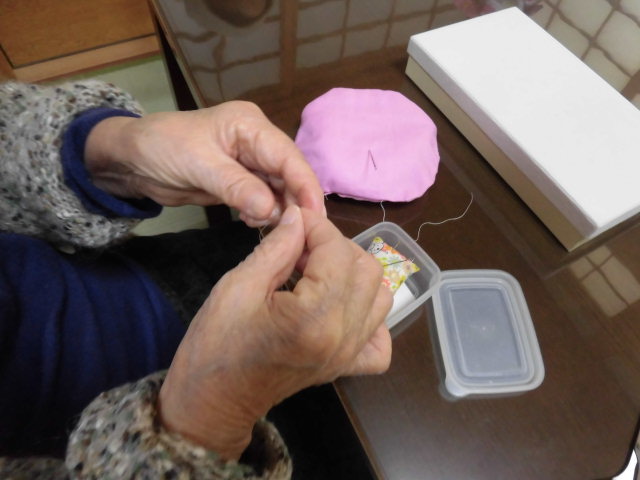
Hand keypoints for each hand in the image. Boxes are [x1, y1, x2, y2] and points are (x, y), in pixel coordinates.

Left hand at [84, 101, 324, 224]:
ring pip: (280, 190)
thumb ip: (236, 187)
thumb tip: (272, 211)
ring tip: (267, 227)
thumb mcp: (198, 165)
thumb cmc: (161, 148)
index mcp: (250, 126)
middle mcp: (257, 142)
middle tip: (297, 233)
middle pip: (290, 174)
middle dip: (295, 202)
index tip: (315, 217)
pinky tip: (254, 222)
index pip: (288, 157)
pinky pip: (263, 200)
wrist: (130, 159)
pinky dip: (263, 214)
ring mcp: (250, 163)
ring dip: (278, 211)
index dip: (305, 186)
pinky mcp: (241, 182)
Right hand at [157, 206, 392, 458]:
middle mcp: (344, 336)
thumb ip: (277, 248)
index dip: (317, 227)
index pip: (338, 252)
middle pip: (366, 270)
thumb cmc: (216, 344)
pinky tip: (342, 307)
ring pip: (380, 296)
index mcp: (314, 317)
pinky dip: (370, 316)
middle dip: (336, 247)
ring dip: (354, 274)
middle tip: (300, 248)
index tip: (294, 221)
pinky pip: (381, 339)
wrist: (214, 400)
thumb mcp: (238, 286)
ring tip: (318, 273)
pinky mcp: (347, 367)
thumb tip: (301, 216)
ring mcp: (350, 355)